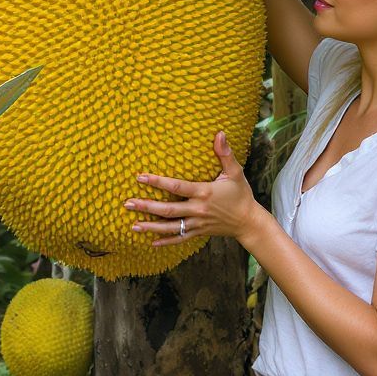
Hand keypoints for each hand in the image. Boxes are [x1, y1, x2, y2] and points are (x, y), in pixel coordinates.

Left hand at [125, 132, 265, 246]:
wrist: (249, 222)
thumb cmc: (241, 195)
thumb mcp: (235, 172)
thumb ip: (225, 154)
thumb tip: (220, 133)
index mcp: (204, 193)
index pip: (177, 187)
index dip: (158, 182)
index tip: (140, 177)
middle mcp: (198, 209)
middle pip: (168, 210)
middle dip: (147, 207)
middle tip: (128, 203)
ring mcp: (197, 223)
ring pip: (171, 227)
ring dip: (151, 227)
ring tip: (133, 225)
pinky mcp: (198, 232)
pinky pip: (180, 238)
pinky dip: (166, 241)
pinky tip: (152, 242)